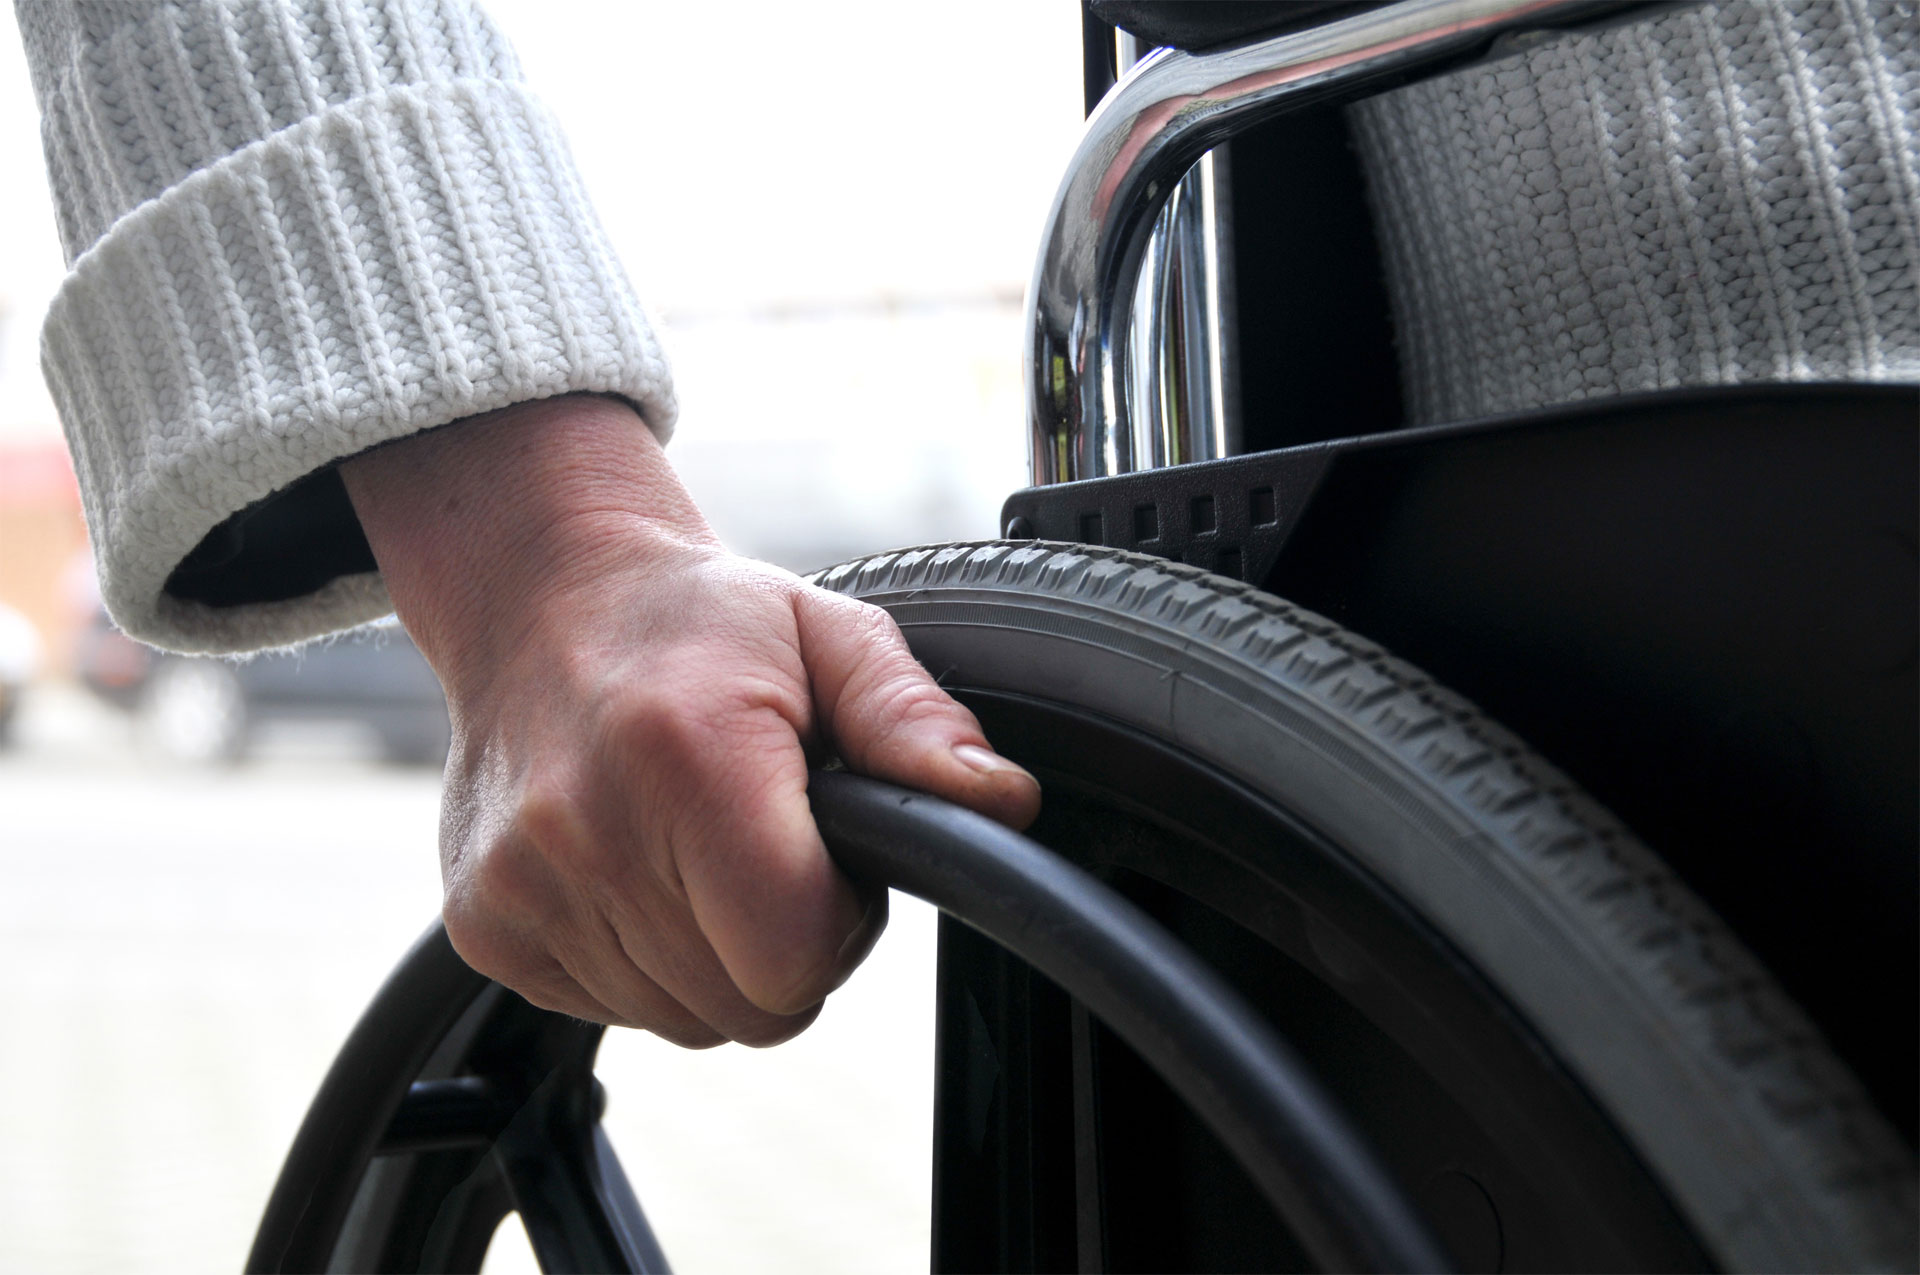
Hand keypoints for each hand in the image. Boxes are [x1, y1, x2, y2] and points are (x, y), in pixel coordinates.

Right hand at [341, 395, 1040, 1045]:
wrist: (541, 597)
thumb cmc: (699, 621)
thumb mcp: (830, 635)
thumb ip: (916, 724)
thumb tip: (1000, 800)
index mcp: (687, 755)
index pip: (792, 953)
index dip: (837, 921)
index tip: (828, 855)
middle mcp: (583, 829)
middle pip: (746, 1007)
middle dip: (786, 944)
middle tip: (771, 847)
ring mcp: (521, 887)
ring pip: (685, 1021)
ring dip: (717, 958)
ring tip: (704, 849)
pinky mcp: (482, 925)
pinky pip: (612, 1011)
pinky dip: (647, 962)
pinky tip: (642, 868)